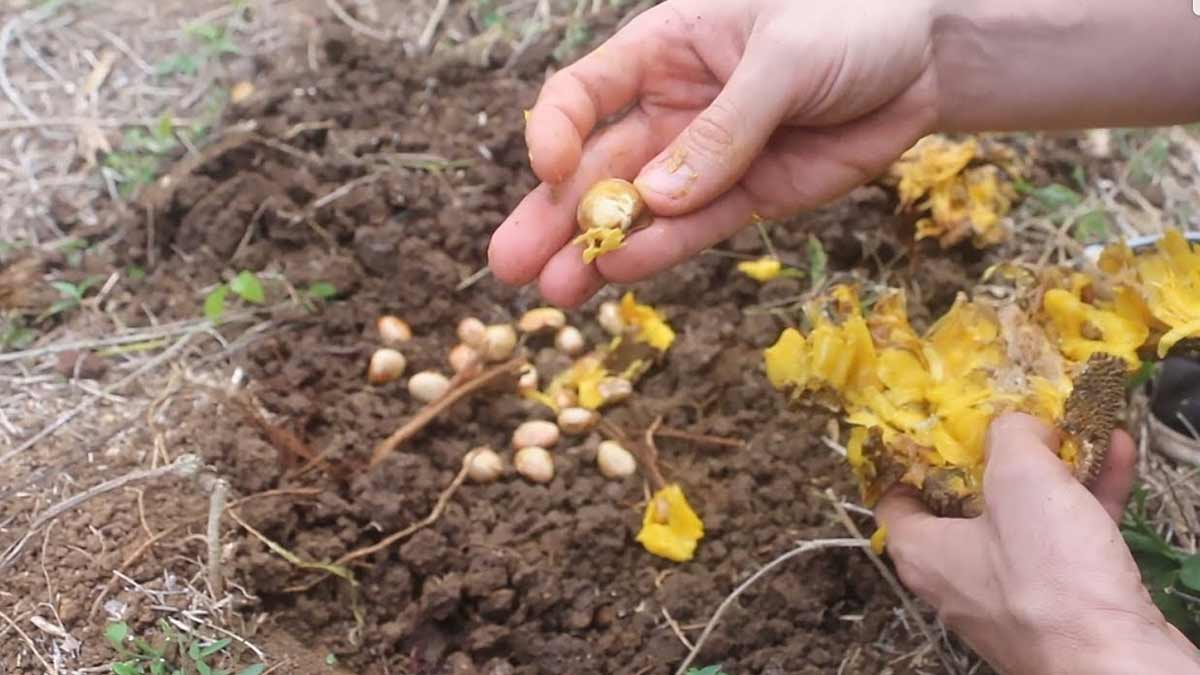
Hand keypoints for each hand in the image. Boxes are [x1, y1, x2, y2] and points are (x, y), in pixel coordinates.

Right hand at [488, 0, 938, 306]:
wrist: (928, 53)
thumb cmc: (853, 18)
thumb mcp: (785, 58)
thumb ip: (724, 129)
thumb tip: (655, 199)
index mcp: (665, 48)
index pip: (585, 92)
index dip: (555, 131)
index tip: (547, 171)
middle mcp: (673, 107)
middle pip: (596, 164)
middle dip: (551, 214)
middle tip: (511, 265)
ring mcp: (708, 159)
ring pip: (637, 210)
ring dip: (594, 250)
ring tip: (554, 293)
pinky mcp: (749, 198)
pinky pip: (695, 231)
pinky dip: (660, 254)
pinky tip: (621, 277)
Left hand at [876, 413, 1199, 674]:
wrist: (1116, 664)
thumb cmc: (1048, 575)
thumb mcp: (1019, 478)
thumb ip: (1010, 436)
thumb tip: (1017, 424)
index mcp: (923, 551)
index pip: (893, 500)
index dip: (910, 458)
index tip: (933, 426)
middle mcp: (957, 578)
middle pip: (966, 504)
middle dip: (997, 457)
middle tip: (1018, 419)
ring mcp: (1010, 596)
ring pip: (1025, 519)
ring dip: (1053, 472)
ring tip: (1076, 428)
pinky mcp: (1062, 607)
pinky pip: (1068, 541)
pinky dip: (1088, 499)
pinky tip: (1114, 457)